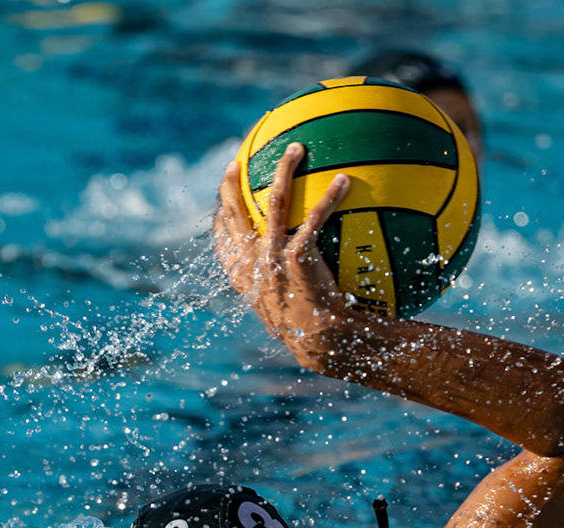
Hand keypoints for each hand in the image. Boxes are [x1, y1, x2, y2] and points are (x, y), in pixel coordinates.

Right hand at [214, 145, 362, 372]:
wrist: (319, 343)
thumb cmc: (307, 331)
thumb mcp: (285, 313)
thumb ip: (285, 291)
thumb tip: (300, 283)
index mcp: (243, 277)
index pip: (221, 243)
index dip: (219, 220)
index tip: (220, 203)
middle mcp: (252, 263)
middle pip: (235, 213)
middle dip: (232, 184)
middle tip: (236, 163)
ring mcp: (273, 257)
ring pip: (273, 200)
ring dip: (284, 170)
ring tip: (296, 148)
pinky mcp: (298, 256)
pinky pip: (315, 216)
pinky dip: (330, 196)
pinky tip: (344, 181)